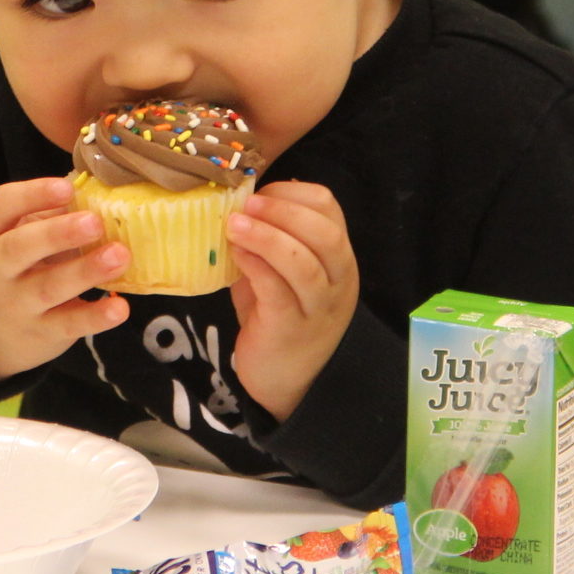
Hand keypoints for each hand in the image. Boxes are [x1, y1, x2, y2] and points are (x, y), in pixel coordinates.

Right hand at [0, 176, 131, 386]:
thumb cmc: (15, 266)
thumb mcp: (15, 235)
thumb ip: (48, 213)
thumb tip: (98, 187)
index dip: (30, 195)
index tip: (66, 189)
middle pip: (19, 248)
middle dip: (58, 234)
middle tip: (95, 222)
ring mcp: (16, 304)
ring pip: (48, 287)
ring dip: (85, 271)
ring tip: (120, 255)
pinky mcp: (40, 332)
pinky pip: (68, 324)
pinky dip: (95, 317)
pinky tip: (119, 307)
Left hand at [226, 181, 359, 421]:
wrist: (280, 380)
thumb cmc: (277, 316)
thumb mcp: (282, 271)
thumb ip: (271, 238)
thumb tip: (239, 200)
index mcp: (338, 258)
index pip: (331, 210)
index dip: (293, 194)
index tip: (260, 193)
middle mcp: (338, 282)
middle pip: (325, 234)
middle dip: (283, 211)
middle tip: (247, 204)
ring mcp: (318, 308)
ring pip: (304, 263)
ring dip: (267, 236)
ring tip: (234, 224)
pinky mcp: (291, 329)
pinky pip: (277, 291)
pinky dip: (256, 266)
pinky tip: (236, 254)